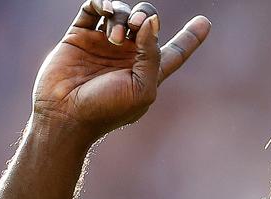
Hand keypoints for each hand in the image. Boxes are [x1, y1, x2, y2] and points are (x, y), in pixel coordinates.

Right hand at [31, 1, 210, 140]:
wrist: (65, 115)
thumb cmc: (107, 110)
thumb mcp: (142, 89)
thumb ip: (151, 55)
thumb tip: (149, 22)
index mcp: (147, 72)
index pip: (175, 51)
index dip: (191, 37)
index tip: (205, 23)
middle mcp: (127, 55)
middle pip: (146, 22)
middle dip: (145, 16)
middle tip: (136, 25)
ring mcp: (102, 44)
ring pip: (121, 12)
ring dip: (121, 15)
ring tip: (113, 37)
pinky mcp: (79, 36)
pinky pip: (93, 8)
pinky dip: (101, 2)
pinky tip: (103, 9)